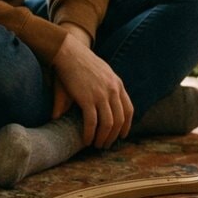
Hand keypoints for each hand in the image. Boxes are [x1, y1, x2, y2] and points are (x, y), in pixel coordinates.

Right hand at [50, 26, 131, 148]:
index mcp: (117, 84)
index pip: (128, 109)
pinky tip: (86, 140)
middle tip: (106, 145)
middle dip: (114, 135)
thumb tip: (102, 104)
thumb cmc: (81, 63)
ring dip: (103, 138)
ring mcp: (101, 95)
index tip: (122, 135)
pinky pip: (92, 122)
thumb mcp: (98, 75)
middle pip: (119, 120)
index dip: (126, 125)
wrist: (69, 52)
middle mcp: (113, 90)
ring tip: (97, 145)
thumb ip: (100, 92)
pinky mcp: (87, 98)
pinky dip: (90, 134)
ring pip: (108, 124)